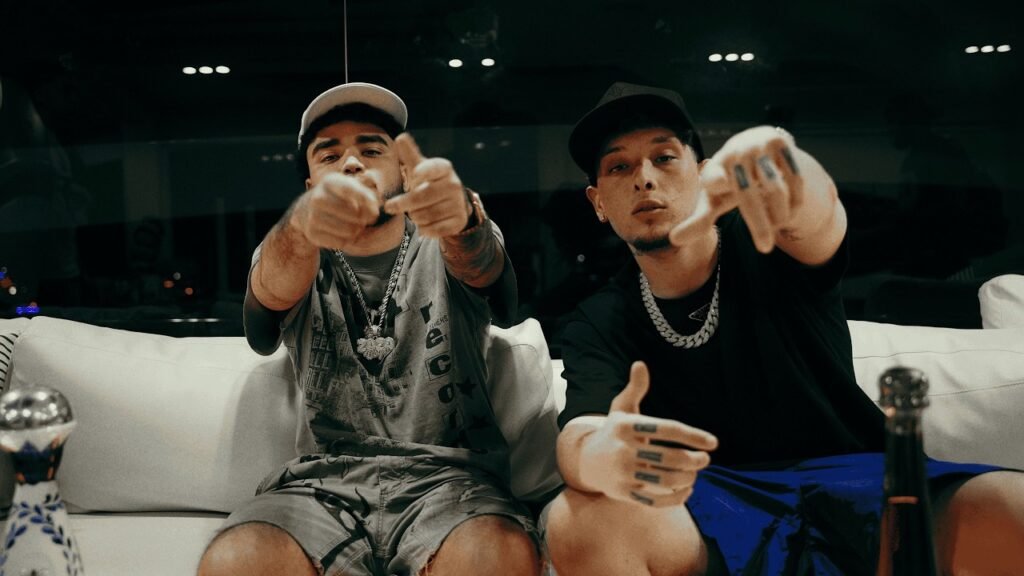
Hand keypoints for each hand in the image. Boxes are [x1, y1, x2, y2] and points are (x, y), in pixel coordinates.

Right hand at [289, 172, 379, 250]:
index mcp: (330, 182)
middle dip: (364, 220)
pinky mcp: (312, 233)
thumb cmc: (338, 198)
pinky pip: (341, 242)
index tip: (374, 211)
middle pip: (356, 214)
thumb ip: (368, 198)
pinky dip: (346, 241)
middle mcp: (318, 197)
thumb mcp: (352, 190)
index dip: (368, 203)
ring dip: (356, 232)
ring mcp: (312, 216)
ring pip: (350, 231)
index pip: (353, 191)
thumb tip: (373, 214)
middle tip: (362, 221)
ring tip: (354, 228)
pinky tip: (343, 235)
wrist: (306, 210)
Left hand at [384, 133, 472, 237]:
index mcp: (444, 169)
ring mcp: (458, 203)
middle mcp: (454, 185)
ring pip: (427, 214)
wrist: (453, 204)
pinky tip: (423, 225)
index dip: (425, 171)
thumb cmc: (430, 183)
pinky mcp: (459, 220)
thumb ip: (410, 155)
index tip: (415, 175)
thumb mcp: (420, 168)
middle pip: (423, 196)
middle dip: (404, 203)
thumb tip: (400, 137)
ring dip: (415, 217)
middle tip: (390, 207)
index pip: (435, 167)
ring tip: (413, 214)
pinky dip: (425, 229)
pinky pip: (436, 228)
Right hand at [578, 361, 717, 507]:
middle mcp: (623, 449)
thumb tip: (640, 364)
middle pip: (670, 457)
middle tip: (705, 459)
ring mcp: (623, 473)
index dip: (693, 435)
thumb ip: (635, 389)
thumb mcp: (621, 409)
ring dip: (688, 478)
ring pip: (666, 480)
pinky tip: (687, 490)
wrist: (586, 461)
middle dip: (694, 460)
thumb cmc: (613, 432)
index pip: (666, 429)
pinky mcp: (624, 494)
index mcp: (625, 426)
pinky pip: (655, 501)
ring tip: (696, 472)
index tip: (713, 442)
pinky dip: (676, 498)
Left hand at [670, 125, 804, 252]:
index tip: (721, 184)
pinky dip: (795, 199)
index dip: (717, 181)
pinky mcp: (779, 142)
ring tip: (778, 227)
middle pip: (748, 194)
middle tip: (764, 248)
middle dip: (758, 224)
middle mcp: (734, 155)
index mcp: (714, 171)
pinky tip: (791, 212)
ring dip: (779, 213)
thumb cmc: (729, 181)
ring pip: (775, 188)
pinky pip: (794, 178)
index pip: (714, 179)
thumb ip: (699, 220)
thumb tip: (674, 240)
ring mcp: (757, 146)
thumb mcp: (714, 199)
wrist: (753, 144)